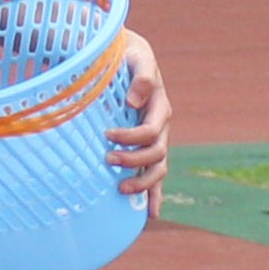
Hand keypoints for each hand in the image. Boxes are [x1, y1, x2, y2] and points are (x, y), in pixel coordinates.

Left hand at [108, 32, 171, 215]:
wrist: (125, 54)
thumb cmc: (128, 54)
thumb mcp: (137, 56)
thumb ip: (141, 75)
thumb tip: (134, 100)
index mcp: (160, 107)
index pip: (151, 131)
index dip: (132, 138)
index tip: (107, 134)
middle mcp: (161, 127)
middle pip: (156, 154)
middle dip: (133, 161)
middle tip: (107, 159)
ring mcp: (156, 140)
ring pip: (158, 169)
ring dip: (143, 183)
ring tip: (120, 189)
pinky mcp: (147, 148)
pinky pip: (155, 176)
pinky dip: (155, 195)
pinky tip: (150, 214)